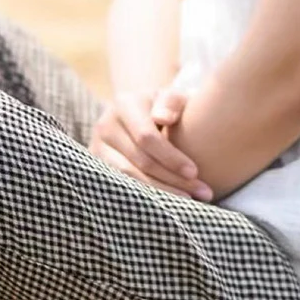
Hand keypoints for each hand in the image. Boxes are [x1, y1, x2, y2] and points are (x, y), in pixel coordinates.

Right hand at [89, 88, 212, 200]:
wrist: (136, 112)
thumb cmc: (163, 106)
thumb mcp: (171, 97)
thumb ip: (171, 102)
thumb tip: (164, 118)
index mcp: (124, 104)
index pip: (146, 137)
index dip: (170, 157)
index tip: (195, 172)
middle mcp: (105, 125)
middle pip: (138, 161)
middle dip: (172, 180)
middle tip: (203, 193)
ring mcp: (97, 147)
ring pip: (127, 178)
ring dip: (160, 192)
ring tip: (188, 201)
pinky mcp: (96, 166)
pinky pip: (121, 185)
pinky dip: (145, 195)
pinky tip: (168, 203)